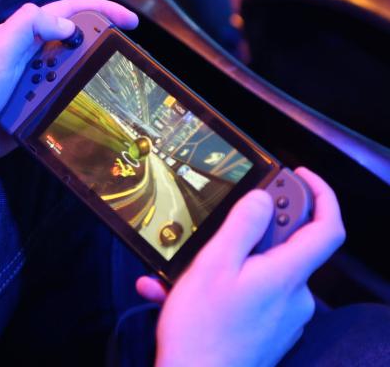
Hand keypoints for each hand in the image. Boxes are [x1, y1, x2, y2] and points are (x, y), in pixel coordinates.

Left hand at [0, 0, 137, 169]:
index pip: (69, 14)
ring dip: (85, 87)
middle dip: (99, 54)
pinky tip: (87, 119)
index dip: (101, 11)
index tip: (130, 20)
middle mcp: (30, 57)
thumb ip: (28, 28)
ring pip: (72, 79)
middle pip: (76, 47)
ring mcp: (30, 84)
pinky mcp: (30, 111)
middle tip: (122, 67)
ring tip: (102, 99)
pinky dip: (74, 109)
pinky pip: (60, 106)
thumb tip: (69, 25)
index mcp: (23, 35)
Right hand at [137, 168, 344, 366]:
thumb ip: (243, 226)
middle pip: (288, 244)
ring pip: (261, 270)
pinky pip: (250, 293)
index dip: (320, 194)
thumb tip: (263, 198)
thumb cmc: (202, 331)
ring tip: (182, 269)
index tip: (299, 175)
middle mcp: (294, 297)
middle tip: (220, 226)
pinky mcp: (267, 330)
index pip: (327, 227)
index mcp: (286, 275)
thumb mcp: (215, 264)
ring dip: (226, 260)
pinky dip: (222, 285)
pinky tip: (180, 292)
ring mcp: (282, 317)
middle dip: (253, 228)